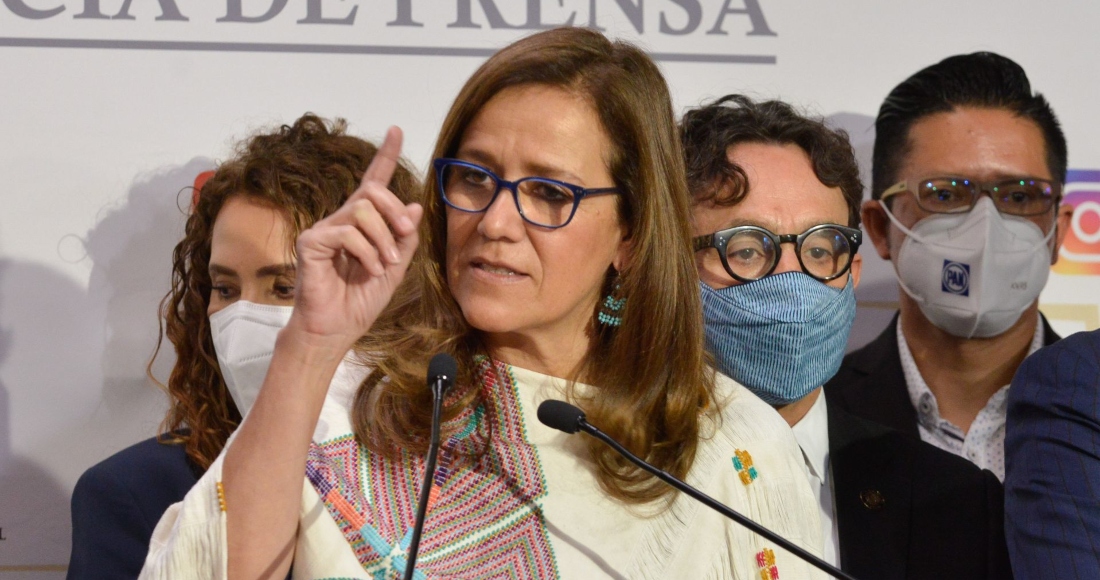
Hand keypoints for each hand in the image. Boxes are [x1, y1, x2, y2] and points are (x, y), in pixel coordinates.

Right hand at [288, 126, 422, 350]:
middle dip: (395, 214)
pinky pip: (348, 233)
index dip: (384, 154)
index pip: (373, 181)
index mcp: (361, 223)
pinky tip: (368, 272)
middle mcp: (341, 220)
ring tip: (383, 266)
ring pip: (363, 211)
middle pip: (373, 192)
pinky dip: (367, 253)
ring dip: (383, 240)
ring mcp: (323, 229)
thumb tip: (412, 205)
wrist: (335, 329)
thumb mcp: (394, 267)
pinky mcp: (311, 241)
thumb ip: (403, 237)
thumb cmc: (360, 300)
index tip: (396, 129)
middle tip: (402, 240)